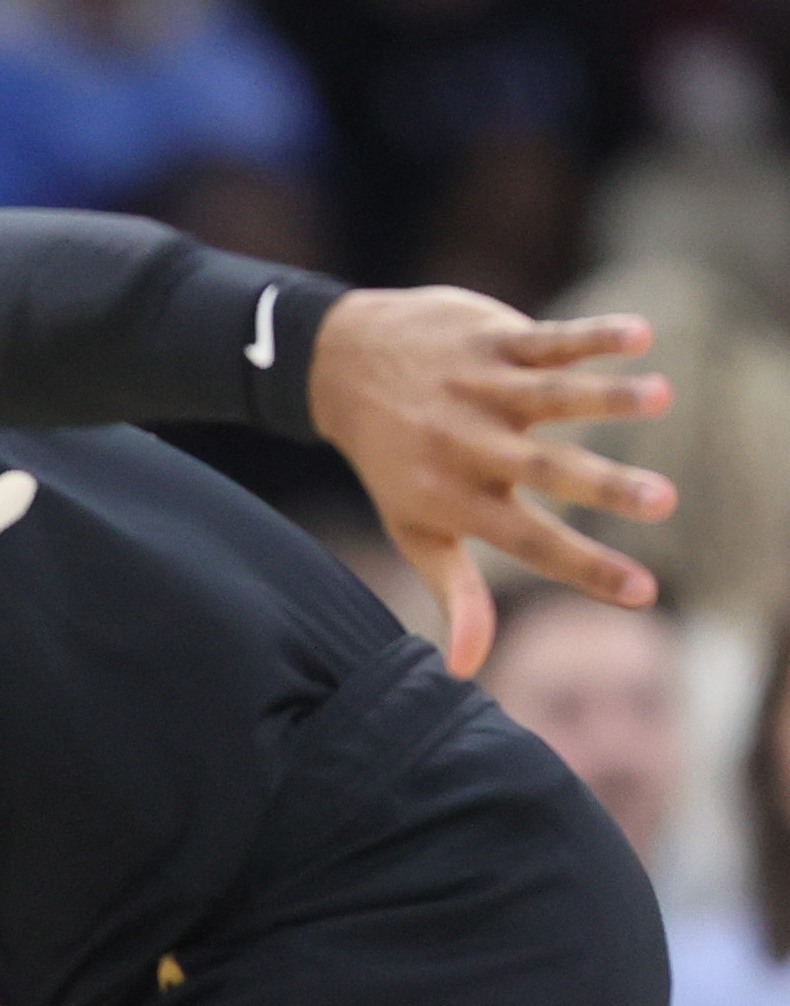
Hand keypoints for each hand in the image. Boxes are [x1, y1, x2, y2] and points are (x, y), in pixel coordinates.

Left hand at [306, 289, 675, 675]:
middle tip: (664, 501)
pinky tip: (640, 336)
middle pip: (545, 470)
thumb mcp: (415, 530)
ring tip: (660, 397)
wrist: (340, 365)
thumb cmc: (395, 461)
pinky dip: (590, 337)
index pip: (529, 542)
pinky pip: (545, 339)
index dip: (583, 568)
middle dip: (603, 485)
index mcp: (457, 499)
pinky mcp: (489, 339)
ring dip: (604, 395)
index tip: (643, 593)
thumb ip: (454, 592)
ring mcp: (480, 391)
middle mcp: (469, 446)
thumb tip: (466, 669)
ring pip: (550, 396)